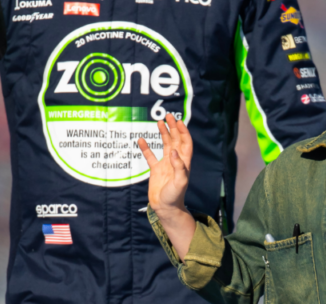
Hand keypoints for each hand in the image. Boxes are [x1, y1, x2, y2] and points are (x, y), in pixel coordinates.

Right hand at [138, 115, 196, 259]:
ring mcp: (165, 165)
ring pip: (165, 145)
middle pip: (176, 140)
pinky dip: (146, 148)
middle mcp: (175, 161)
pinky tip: (141, 140)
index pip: (185, 143)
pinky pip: (150, 156)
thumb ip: (179, 167)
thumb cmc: (175, 196)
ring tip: (159, 122)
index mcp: (183, 163)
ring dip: (163, 134)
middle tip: (168, 116)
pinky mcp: (156, 170)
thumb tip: (175, 151)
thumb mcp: (180, 182)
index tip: (178, 121)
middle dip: (173, 128)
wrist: (165, 208)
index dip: (183, 132)